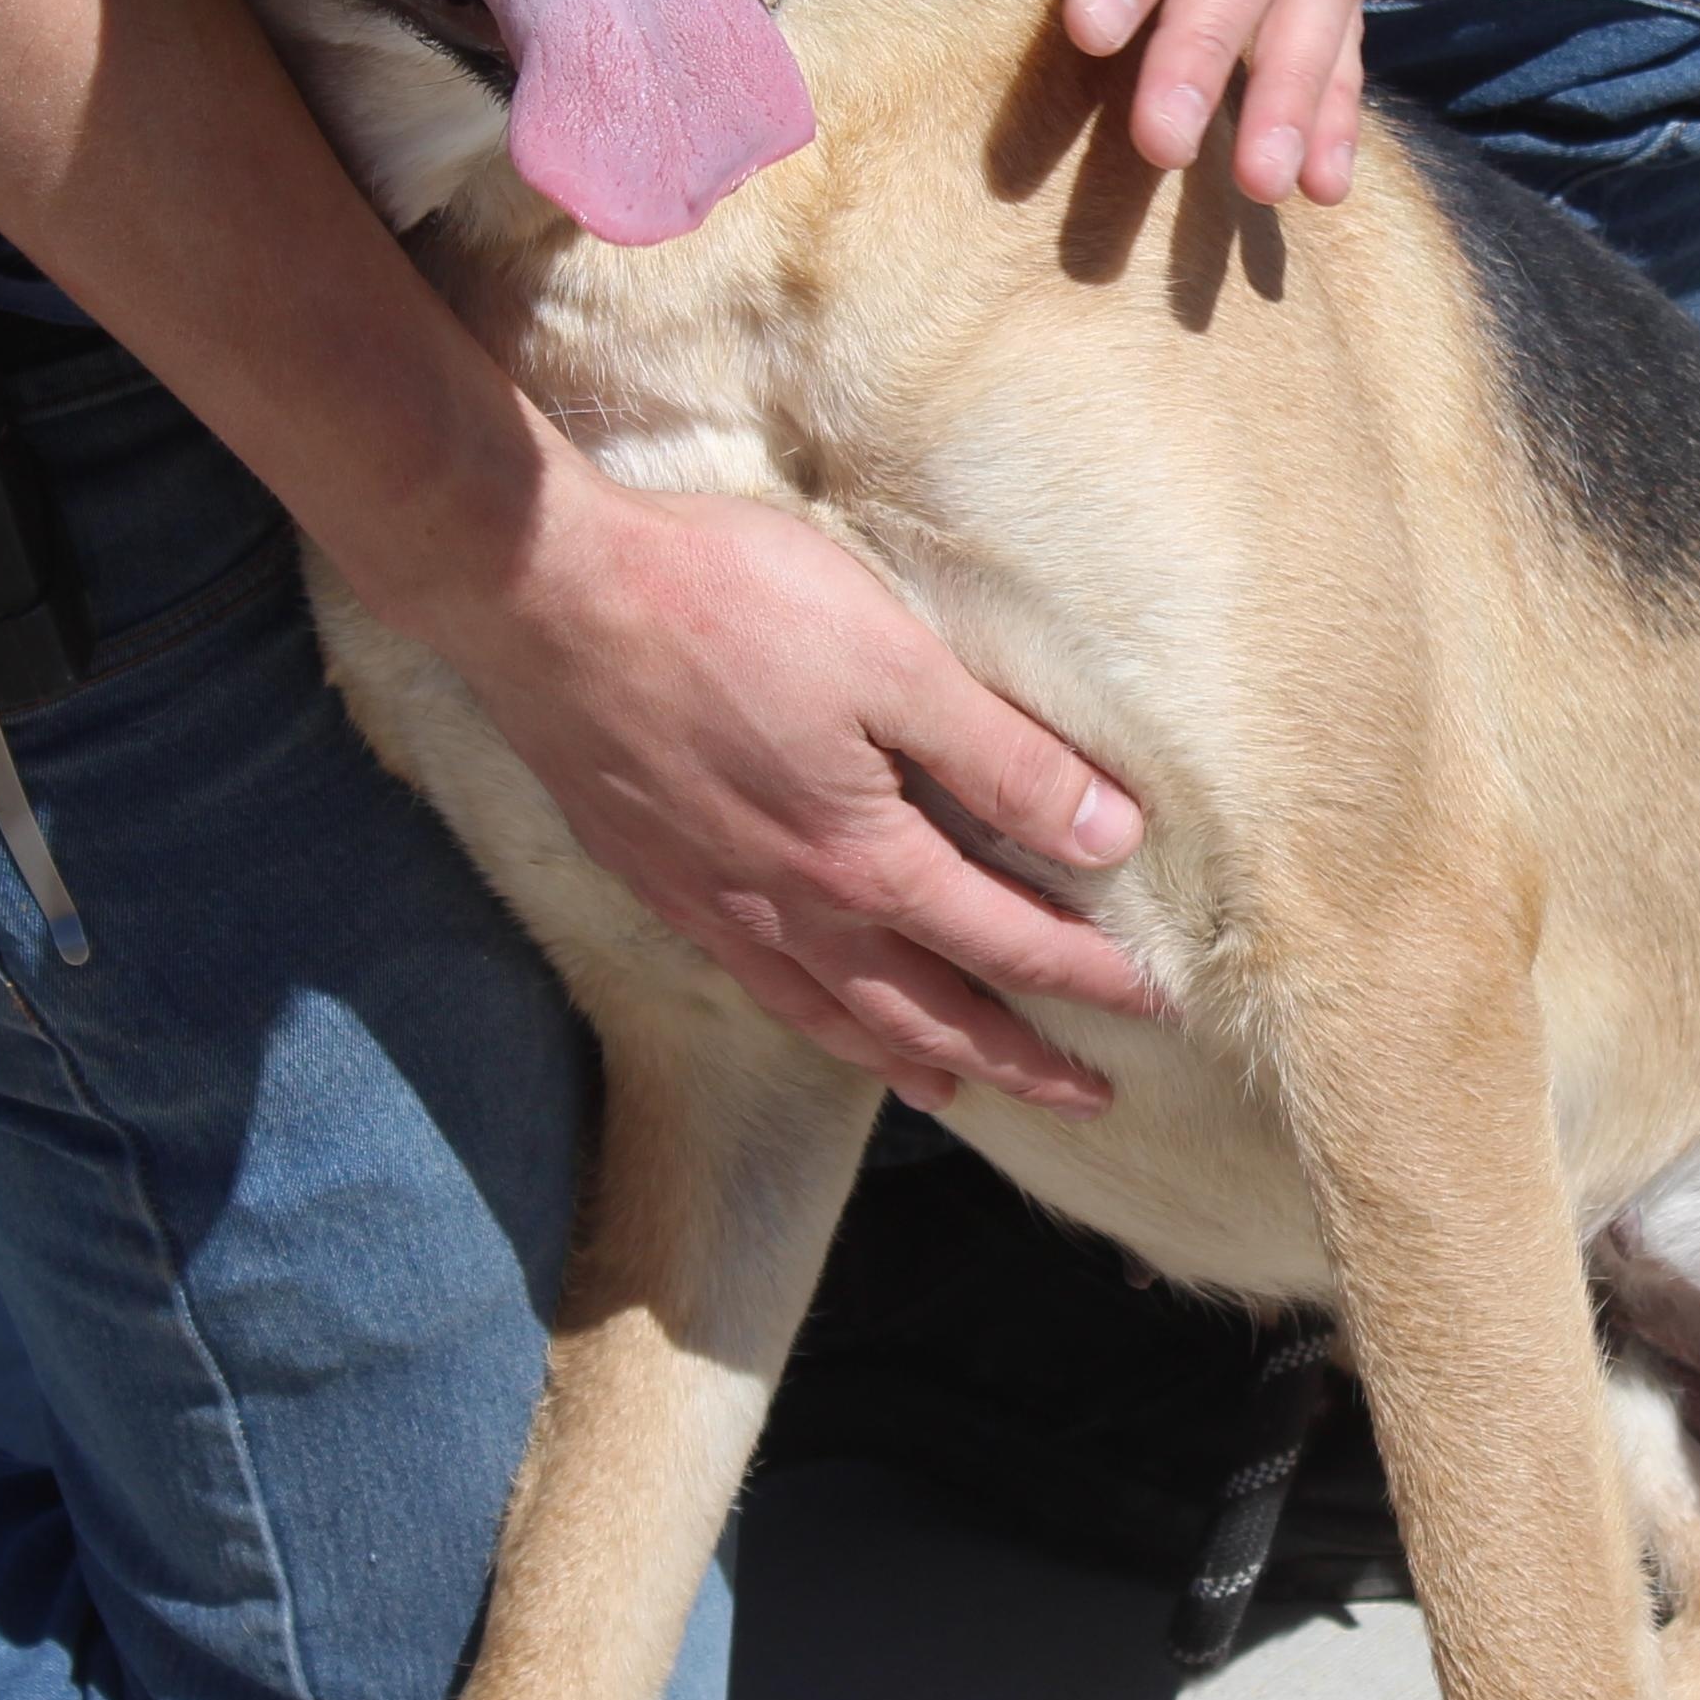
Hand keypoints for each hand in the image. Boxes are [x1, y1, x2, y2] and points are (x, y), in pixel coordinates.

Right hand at [465, 467, 1152, 1112]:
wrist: (547, 598)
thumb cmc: (723, 605)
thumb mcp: (894, 661)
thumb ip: (1003, 757)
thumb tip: (1111, 839)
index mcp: (862, 859)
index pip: (1004, 942)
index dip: (1085, 977)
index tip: (1152, 1005)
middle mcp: (790, 909)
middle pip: (924, 1013)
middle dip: (1013, 1060)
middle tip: (1083, 1101)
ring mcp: (715, 903)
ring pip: (833, 1016)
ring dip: (908, 1059)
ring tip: (955, 1091)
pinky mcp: (656, 877)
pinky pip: (758, 986)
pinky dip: (812, 1022)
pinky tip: (815, 1009)